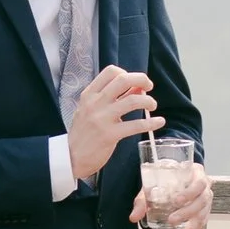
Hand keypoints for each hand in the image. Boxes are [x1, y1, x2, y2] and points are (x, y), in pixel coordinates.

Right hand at [68, 65, 163, 182]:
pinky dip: (151, 122)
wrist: (70, 157)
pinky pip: (136, 125)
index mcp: (89, 94)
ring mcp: (102, 119)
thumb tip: (137, 88)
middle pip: (123, 80)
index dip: (128, 73)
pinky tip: (159, 122)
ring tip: (152, 106)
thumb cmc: (83, 133)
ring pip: (132, 100)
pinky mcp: (110, 135)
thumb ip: (111, 98)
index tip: (136, 82)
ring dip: (148, 101)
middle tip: (149, 87)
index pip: (110, 71)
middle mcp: (95, 103)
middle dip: (142, 80)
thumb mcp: (90, 110)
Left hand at [132, 162, 212, 228]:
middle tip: (172, 219)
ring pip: (203, 215)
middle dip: (187, 212)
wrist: (175, 181)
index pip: (199, 182)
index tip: (176, 200)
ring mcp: (205, 201)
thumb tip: (134, 216)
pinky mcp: (203, 213)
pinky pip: (201, 225)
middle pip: (202, 200)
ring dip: (189, 228)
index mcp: (196, 173)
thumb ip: (143, 200)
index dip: (189, 193)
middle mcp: (204, 187)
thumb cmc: (168, 180)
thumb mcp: (154, 184)